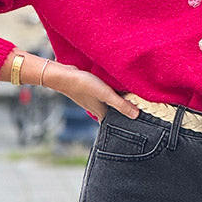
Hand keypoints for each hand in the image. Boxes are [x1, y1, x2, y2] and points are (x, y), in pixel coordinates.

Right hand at [0, 50, 138, 121]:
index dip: (125, 125)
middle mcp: (97, 109)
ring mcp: (92, 101)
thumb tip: (136, 115)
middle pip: (113, 115)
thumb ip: (120, 104)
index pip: (115, 124)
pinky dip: (110, 95)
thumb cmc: (83, 85)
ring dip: (117, 104)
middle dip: (123, 114)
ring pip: (108, 105)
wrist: (62, 75)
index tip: (137, 126)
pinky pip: (103, 96)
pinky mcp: (89, 91)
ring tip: (130, 100)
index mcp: (101, 114)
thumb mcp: (105, 94)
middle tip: (138, 112)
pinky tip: (115, 88)